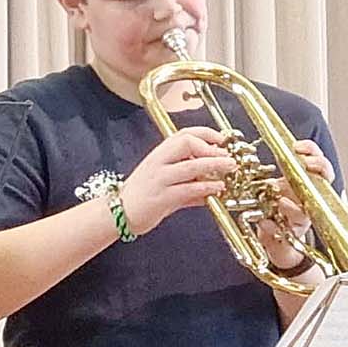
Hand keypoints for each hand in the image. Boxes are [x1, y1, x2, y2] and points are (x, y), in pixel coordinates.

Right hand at [117, 126, 234, 234]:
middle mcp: (158, 163)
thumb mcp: (164, 182)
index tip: (221, 139)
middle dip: (211, 147)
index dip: (206, 133)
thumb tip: (211, 183)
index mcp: (158, 154)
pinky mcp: (162, 198)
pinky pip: (188, 189)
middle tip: (227, 156)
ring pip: (191, 166)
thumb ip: (187, 181)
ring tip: (230, 167)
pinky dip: (206, 188)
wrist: (117, 213)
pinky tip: (217, 188)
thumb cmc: (141, 196)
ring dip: (214, 165)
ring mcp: (159, 179)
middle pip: (186, 143)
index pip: (184, 134)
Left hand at [254, 139, 334, 266]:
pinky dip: (285, 214)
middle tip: (306, 163)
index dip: (310, 150)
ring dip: (302, 194)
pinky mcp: (299, 230)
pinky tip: (276, 210)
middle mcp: (311, 196)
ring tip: (284, 195)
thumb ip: (269, 178)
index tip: (297, 146)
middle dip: (319, 166)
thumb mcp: (271, 189)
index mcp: (304, 181)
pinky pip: (297, 221)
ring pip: (315, 201)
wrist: (276, 240)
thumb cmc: (275, 212)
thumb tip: (256, 159)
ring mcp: (308, 213)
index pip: (316, 159)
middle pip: (326, 176)